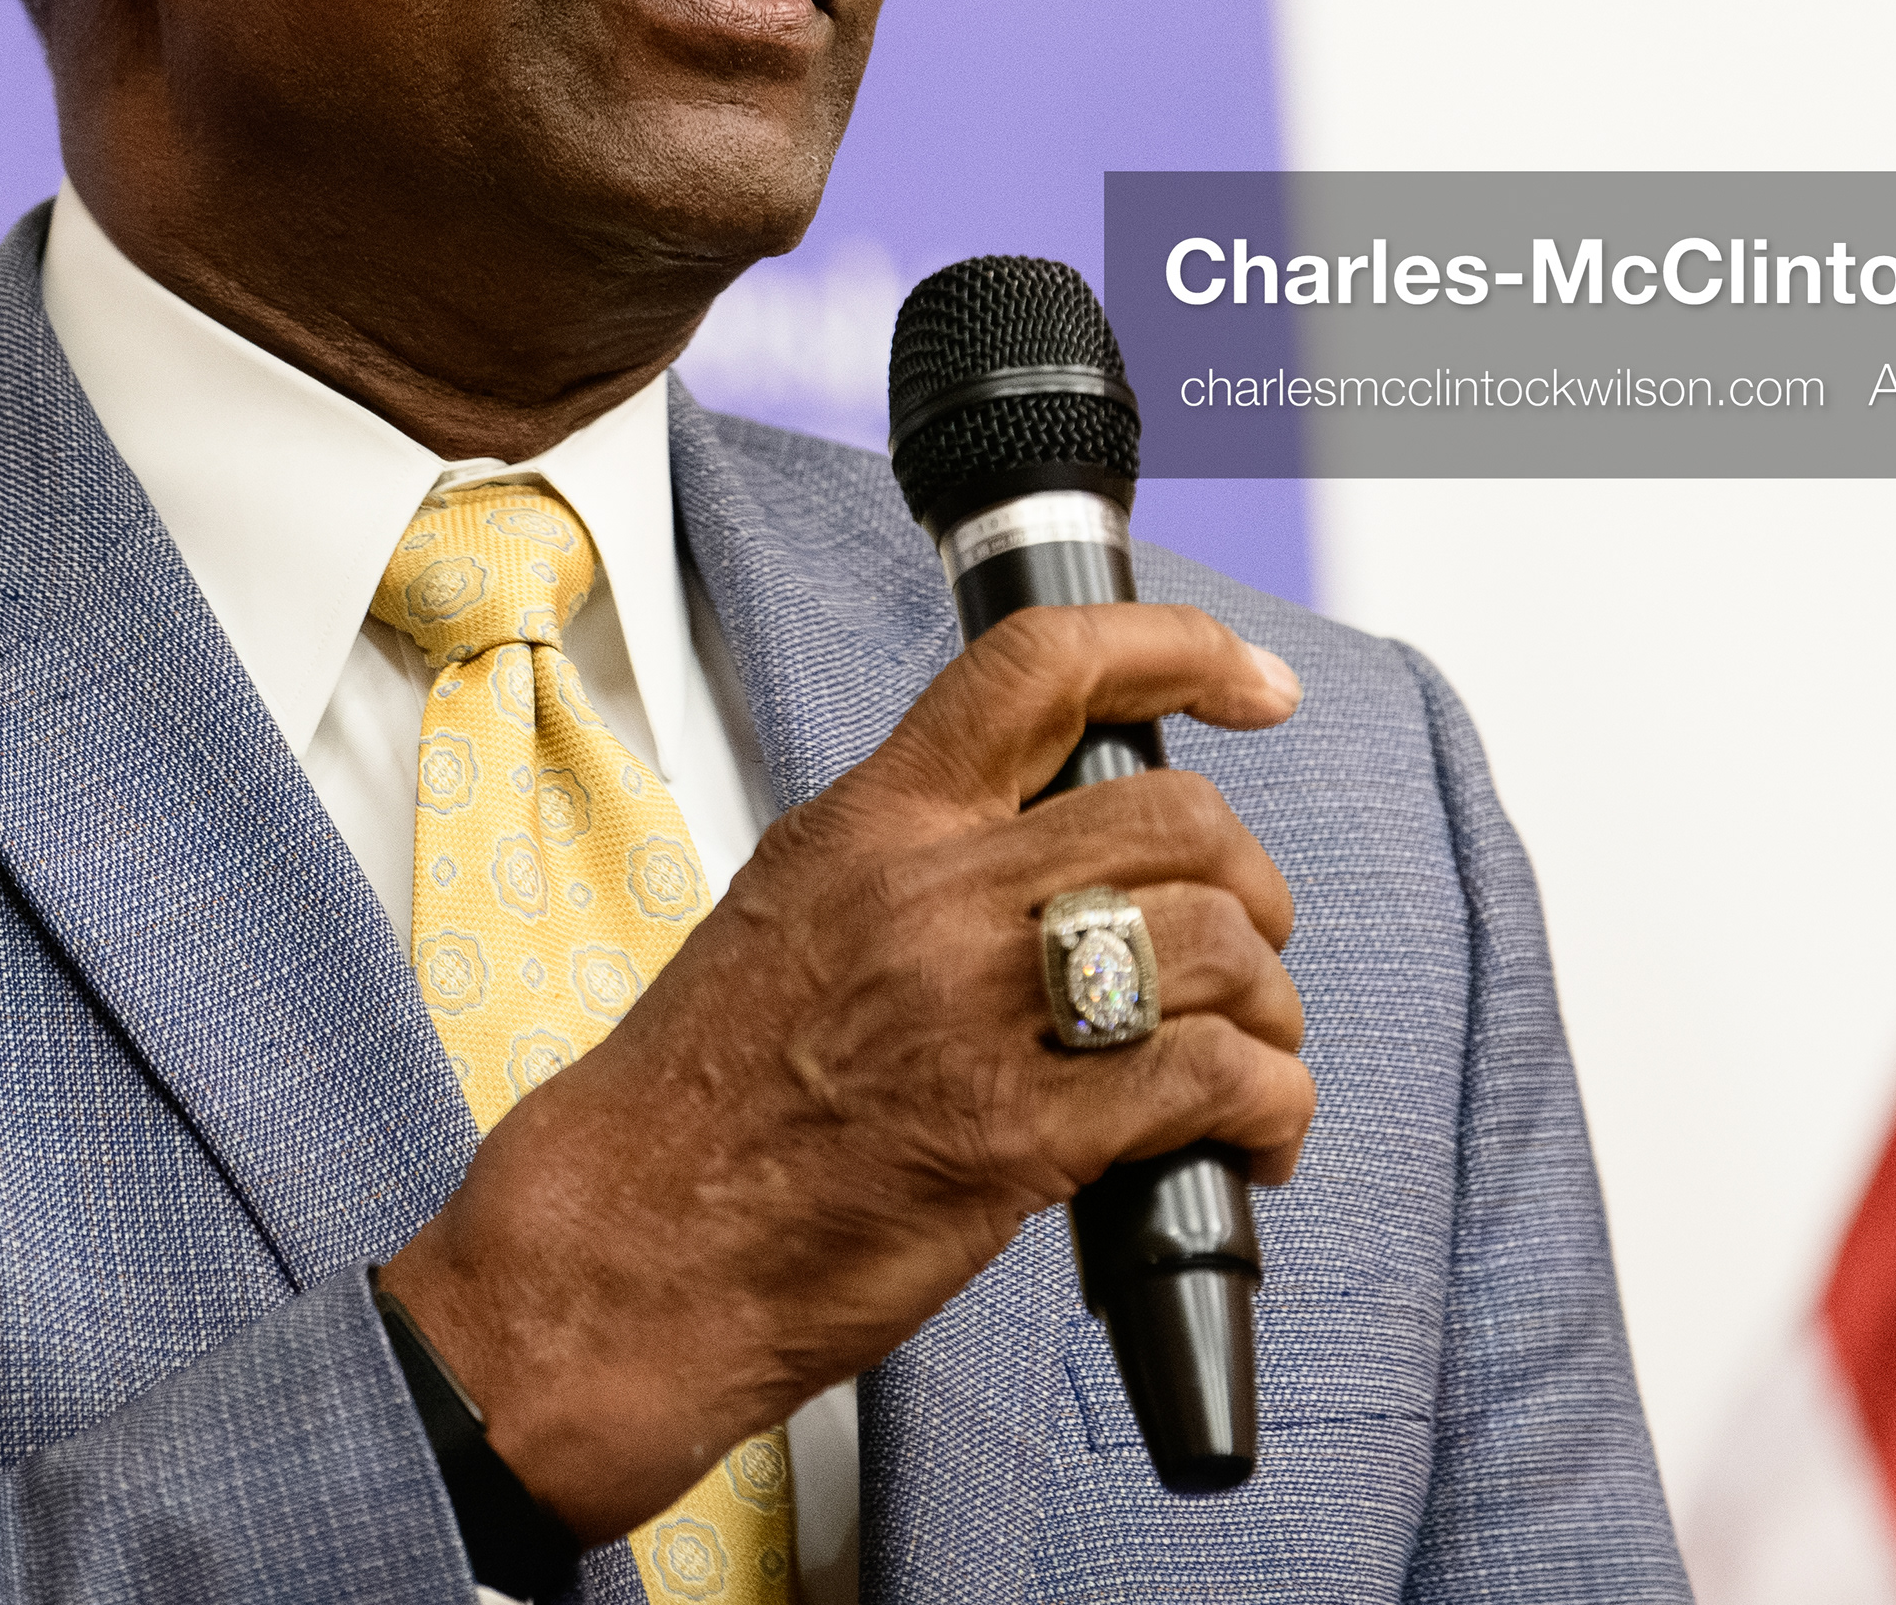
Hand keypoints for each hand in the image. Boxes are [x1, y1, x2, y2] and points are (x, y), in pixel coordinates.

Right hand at [373, 602, 1308, 1538]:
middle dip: (1251, 886)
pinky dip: (1268, 1109)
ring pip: (1219, 943)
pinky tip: (1246, 1144)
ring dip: (1269, 1012)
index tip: (1252, 688)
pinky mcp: (1020, 1135)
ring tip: (1248, 1064)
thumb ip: (914, 866)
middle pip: (1176, 816)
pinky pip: (1213, 1079)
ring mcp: (976, 1009)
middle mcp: (929, 892)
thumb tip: (1045, 859)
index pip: (1039, 668)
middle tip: (1247, 946)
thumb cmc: (697, 1103)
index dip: (1178, 652)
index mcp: (871, 823)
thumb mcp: (790, 914)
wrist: (626, 1244)